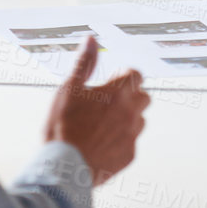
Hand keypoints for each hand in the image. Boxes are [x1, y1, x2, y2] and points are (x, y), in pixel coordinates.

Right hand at [44, 35, 148, 184]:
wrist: (63, 168)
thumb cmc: (63, 126)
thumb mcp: (69, 89)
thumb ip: (84, 63)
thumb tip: (91, 39)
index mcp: (117, 93)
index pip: (136, 75)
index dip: (124, 77)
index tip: (110, 82)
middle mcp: (130, 112)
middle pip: (144, 97)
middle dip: (130, 97)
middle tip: (107, 103)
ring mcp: (131, 136)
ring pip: (140, 120)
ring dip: (128, 119)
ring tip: (102, 125)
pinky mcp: (129, 156)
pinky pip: (132, 143)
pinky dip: (121, 141)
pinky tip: (101, 144)